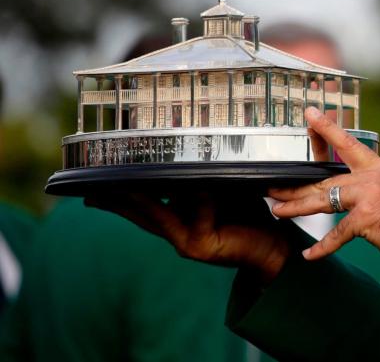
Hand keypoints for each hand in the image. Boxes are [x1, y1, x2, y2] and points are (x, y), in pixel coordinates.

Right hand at [86, 192, 291, 283]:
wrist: (273, 245)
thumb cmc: (248, 215)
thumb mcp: (220, 192)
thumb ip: (200, 180)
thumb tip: (184, 149)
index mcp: (178, 221)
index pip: (142, 208)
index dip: (118, 198)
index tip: (94, 188)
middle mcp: (177, 234)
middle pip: (140, 214)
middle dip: (116, 201)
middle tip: (92, 191)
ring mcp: (186, 242)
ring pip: (160, 215)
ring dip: (144, 198)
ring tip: (126, 184)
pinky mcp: (202, 245)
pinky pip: (197, 215)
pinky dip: (199, 199)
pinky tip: (199, 185)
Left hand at [268, 106, 379, 266]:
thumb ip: (367, 187)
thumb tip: (343, 191)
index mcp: (376, 168)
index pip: (347, 143)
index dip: (326, 128)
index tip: (310, 114)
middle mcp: (370, 177)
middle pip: (324, 179)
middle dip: (295, 186)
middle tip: (272, 187)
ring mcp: (367, 197)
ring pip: (322, 200)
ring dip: (297, 207)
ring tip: (278, 210)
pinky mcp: (365, 219)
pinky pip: (336, 234)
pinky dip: (322, 247)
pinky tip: (309, 254)